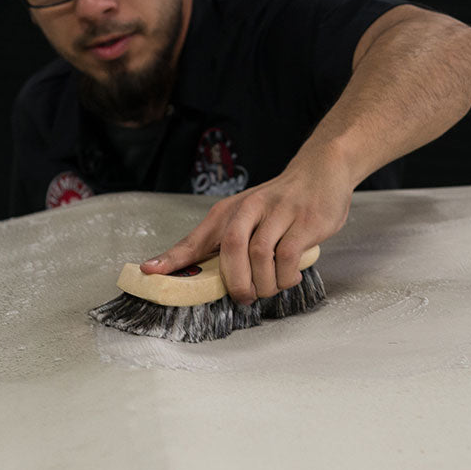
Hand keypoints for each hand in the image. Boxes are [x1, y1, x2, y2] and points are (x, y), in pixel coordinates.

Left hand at [140, 159, 352, 302]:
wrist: (321, 171)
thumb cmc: (280, 202)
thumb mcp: (247, 214)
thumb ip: (226, 241)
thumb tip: (201, 276)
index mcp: (229, 211)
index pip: (196, 238)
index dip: (172, 257)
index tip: (149, 272)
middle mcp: (250, 209)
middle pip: (231, 248)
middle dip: (235, 282)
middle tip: (243, 298)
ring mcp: (278, 214)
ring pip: (260, 255)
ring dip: (263, 282)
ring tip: (269, 288)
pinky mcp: (304, 222)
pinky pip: (287, 257)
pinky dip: (285, 276)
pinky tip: (289, 277)